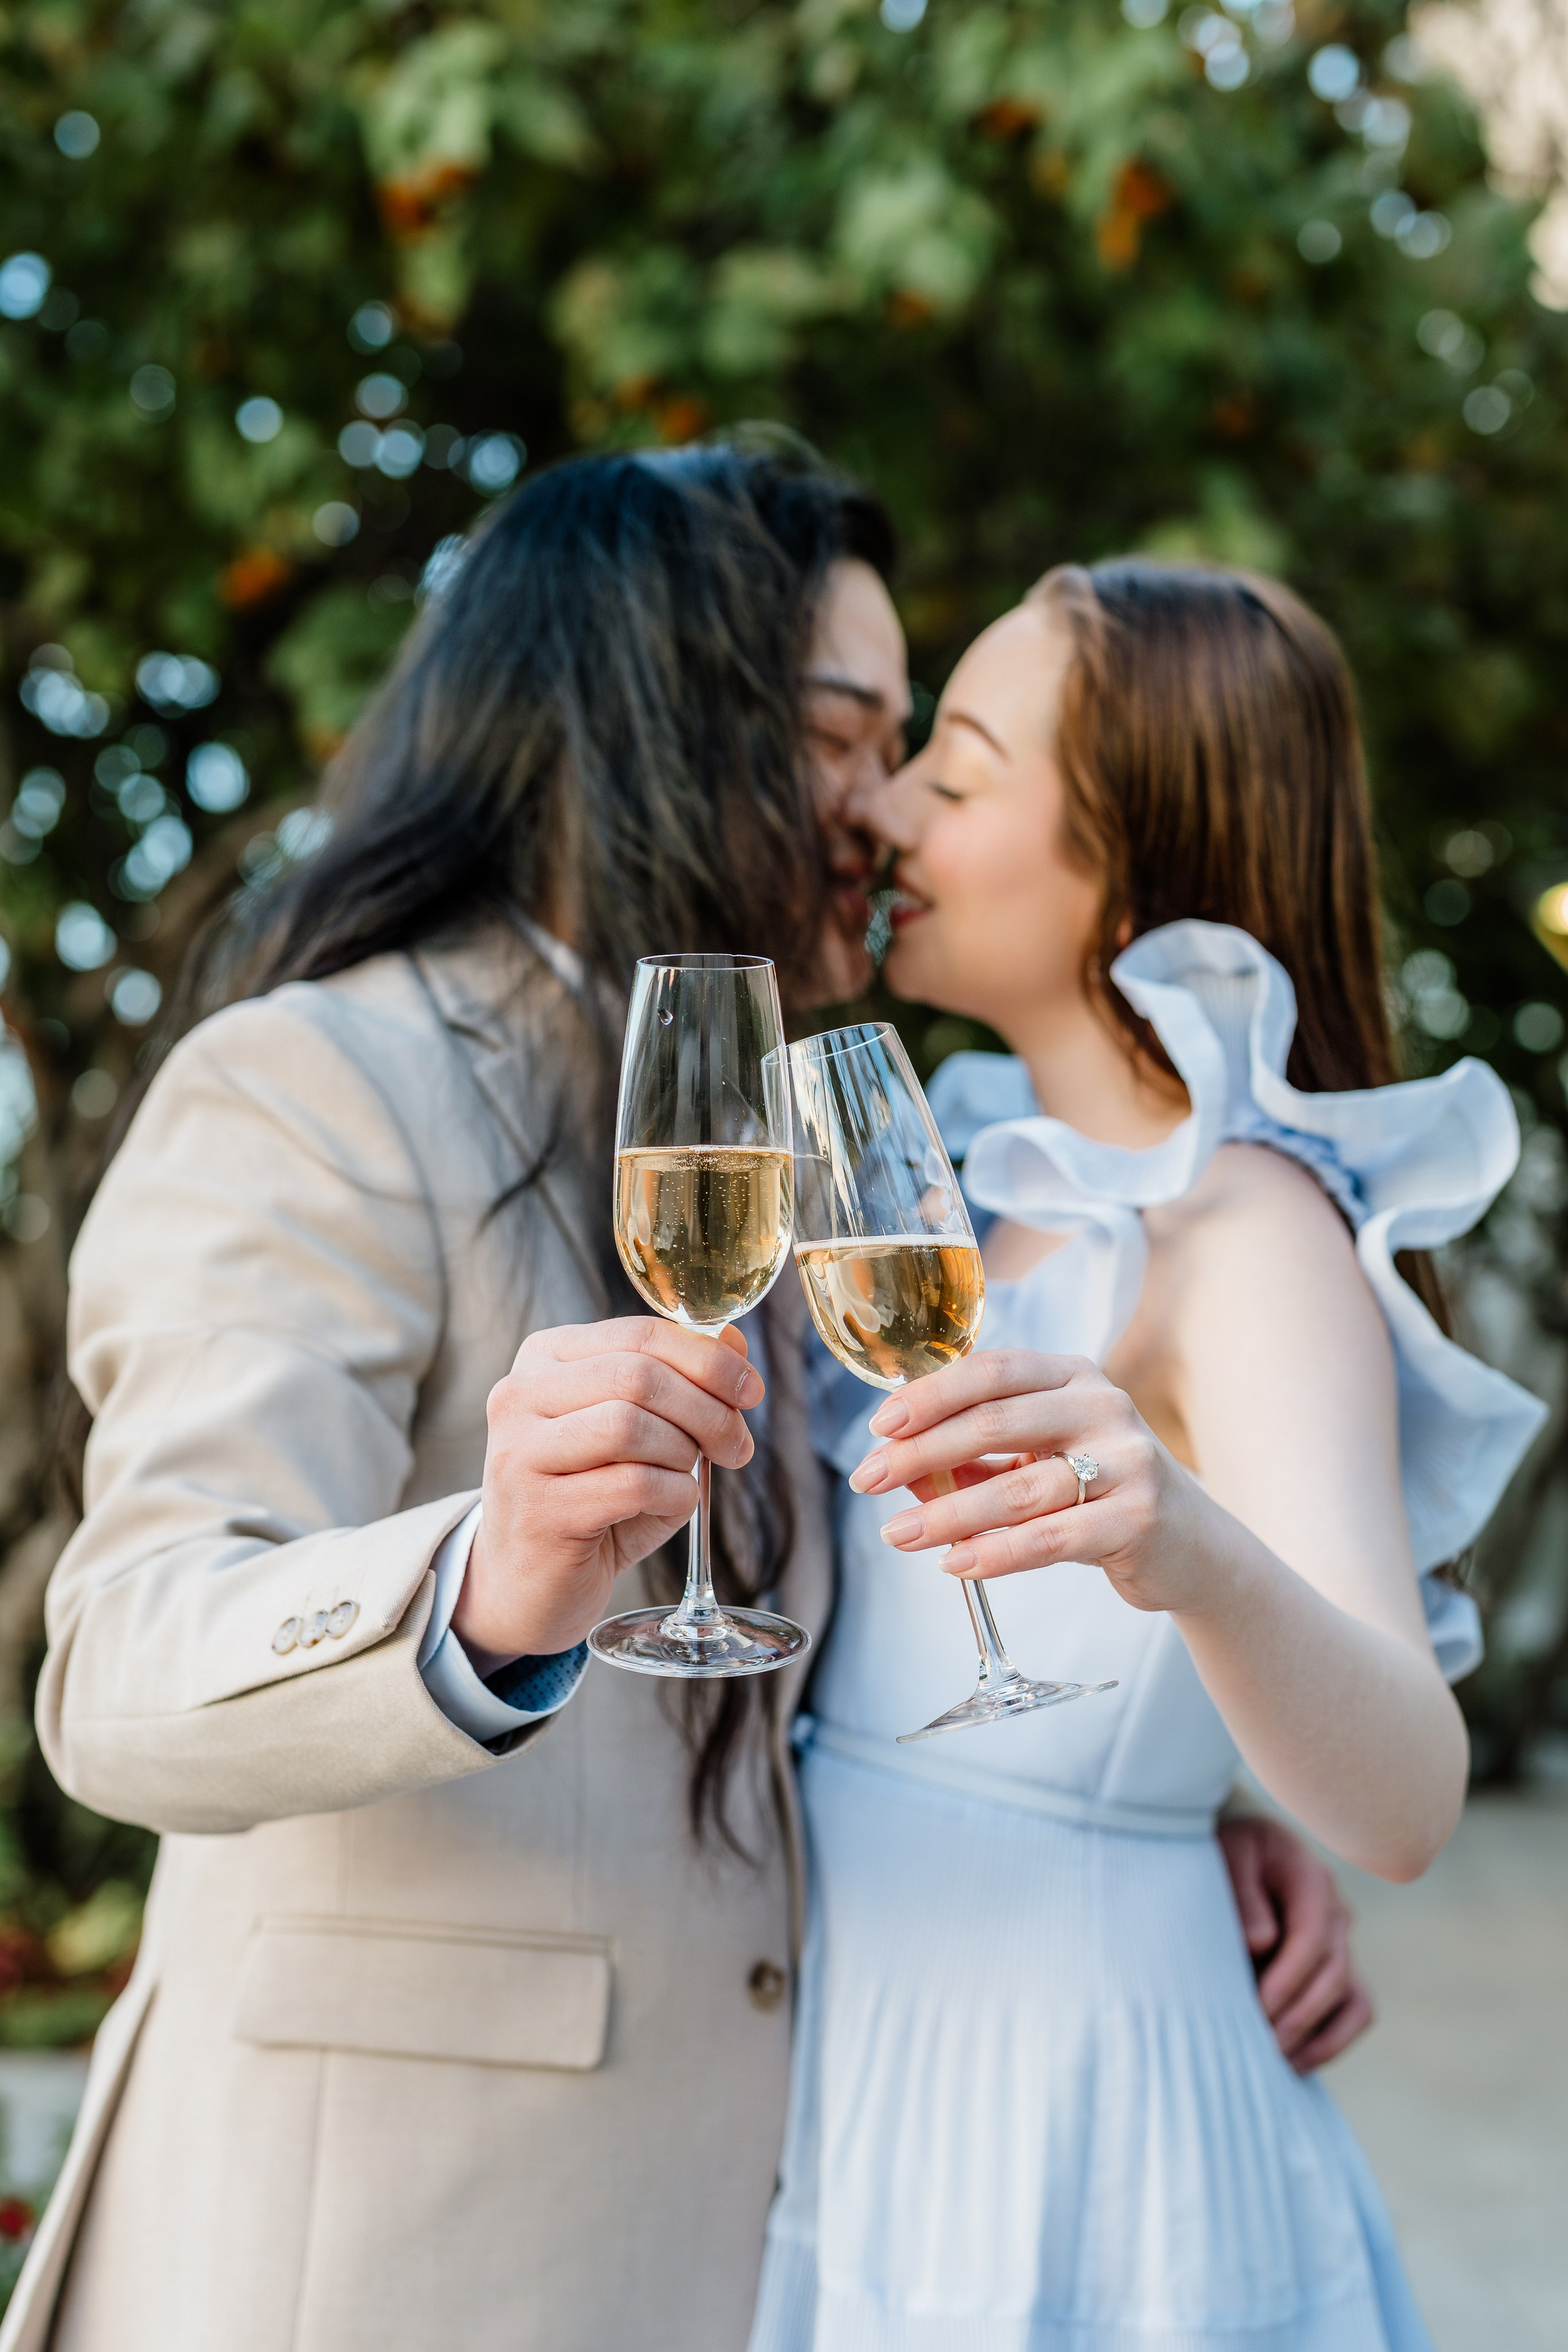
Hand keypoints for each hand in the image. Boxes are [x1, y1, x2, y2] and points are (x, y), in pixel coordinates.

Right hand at [452, 1318, 761, 1667]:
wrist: (531, 1586)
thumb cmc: (593, 1502)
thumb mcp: (641, 1431)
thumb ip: (680, 1382)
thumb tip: (735, 1343)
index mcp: (544, 1357)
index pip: (639, 1333)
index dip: (708, 1359)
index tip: (750, 1390)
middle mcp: (519, 1395)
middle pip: (639, 1376)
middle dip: (708, 1409)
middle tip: (737, 1446)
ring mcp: (521, 1452)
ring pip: (631, 1426)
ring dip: (685, 1453)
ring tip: (689, 1478)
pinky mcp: (539, 1510)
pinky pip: (633, 1485)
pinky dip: (673, 1495)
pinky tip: (668, 1507)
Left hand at [849, 1349, 1223, 1616]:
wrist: (1192, 1547)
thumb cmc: (1099, 1493)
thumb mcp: (1039, 1460)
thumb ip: (977, 1460)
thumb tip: (900, 1468)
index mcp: (1074, 1376)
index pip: (991, 1371)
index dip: (930, 1395)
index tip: (878, 1427)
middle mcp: (1104, 1406)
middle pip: (994, 1422)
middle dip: (920, 1453)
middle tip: (866, 1481)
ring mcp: (1127, 1461)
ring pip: (1018, 1488)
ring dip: (947, 1514)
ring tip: (897, 1535)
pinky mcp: (1139, 1518)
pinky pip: (1051, 1538)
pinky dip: (996, 1554)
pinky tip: (955, 1564)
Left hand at [1218, 1814, 1374, 2070]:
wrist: (1240, 1851)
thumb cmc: (1227, 1853)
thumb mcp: (1226, 1856)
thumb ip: (1242, 1896)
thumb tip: (1262, 1943)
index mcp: (1310, 1878)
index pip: (1313, 1936)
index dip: (1288, 1978)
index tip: (1257, 2009)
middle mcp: (1336, 1912)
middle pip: (1332, 1975)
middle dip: (1295, 2016)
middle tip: (1256, 2046)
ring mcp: (1342, 1943)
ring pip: (1350, 2000)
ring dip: (1313, 2036)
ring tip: (1272, 2062)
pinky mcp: (1340, 1970)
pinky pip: (1355, 2012)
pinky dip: (1331, 2041)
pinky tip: (1294, 2063)